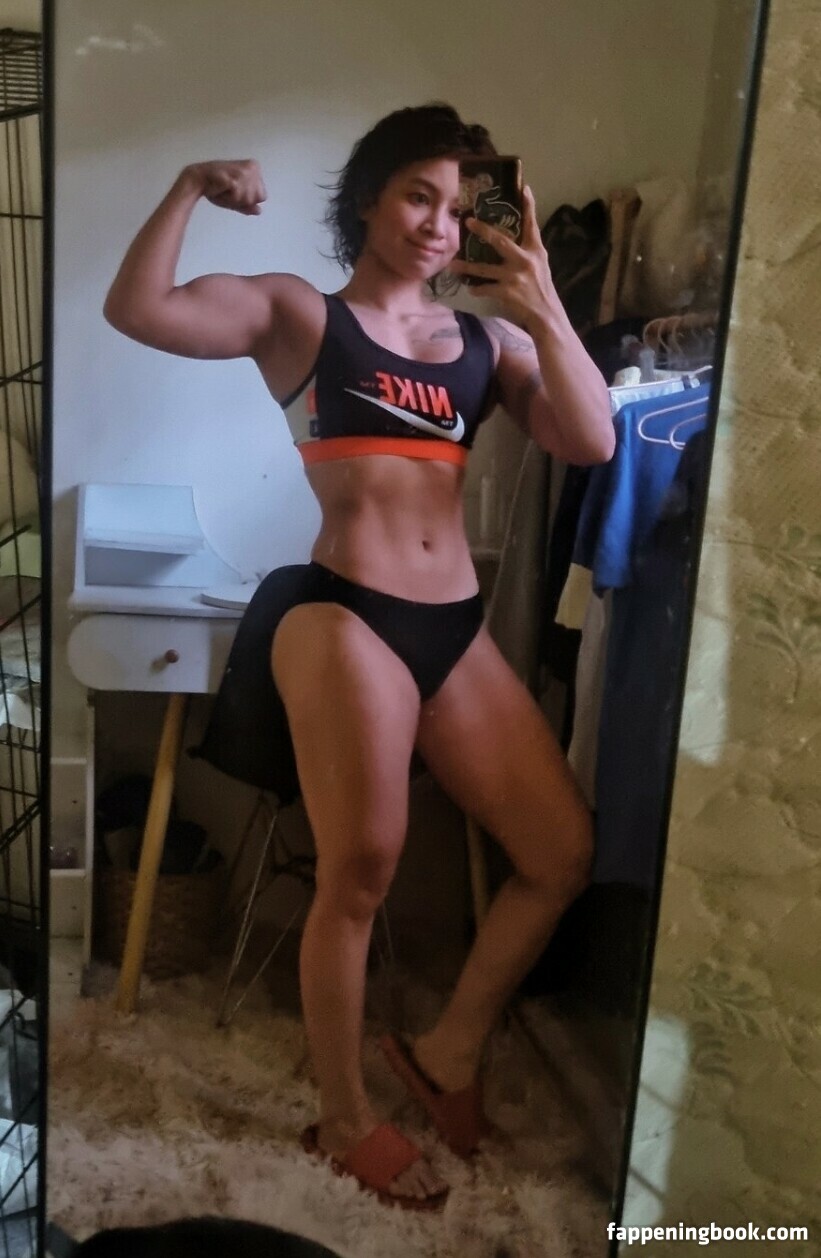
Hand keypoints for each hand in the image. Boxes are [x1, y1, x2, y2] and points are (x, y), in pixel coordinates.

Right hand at [185, 159, 266, 215]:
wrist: (198, 180)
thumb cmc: (216, 188)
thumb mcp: (235, 199)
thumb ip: (247, 206)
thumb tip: (259, 211)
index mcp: (255, 168)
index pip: (262, 196)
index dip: (248, 200)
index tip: (235, 191)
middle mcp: (253, 167)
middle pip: (257, 198)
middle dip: (243, 200)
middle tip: (230, 190)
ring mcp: (245, 171)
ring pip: (249, 199)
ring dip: (235, 200)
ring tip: (225, 189)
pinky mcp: (236, 177)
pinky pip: (238, 198)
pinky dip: (229, 198)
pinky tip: (222, 189)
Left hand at [449, 186, 555, 332]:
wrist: (547, 315)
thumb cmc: (542, 289)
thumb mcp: (540, 265)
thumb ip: (527, 252)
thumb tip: (510, 241)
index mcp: (536, 251)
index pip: (532, 224)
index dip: (528, 206)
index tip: (523, 188)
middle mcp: (525, 260)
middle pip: (500, 241)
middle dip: (483, 230)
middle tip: (468, 221)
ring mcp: (515, 277)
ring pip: (485, 269)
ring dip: (467, 267)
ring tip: (453, 264)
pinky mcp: (507, 292)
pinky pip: (486, 288)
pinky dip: (477, 288)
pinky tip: (470, 287)